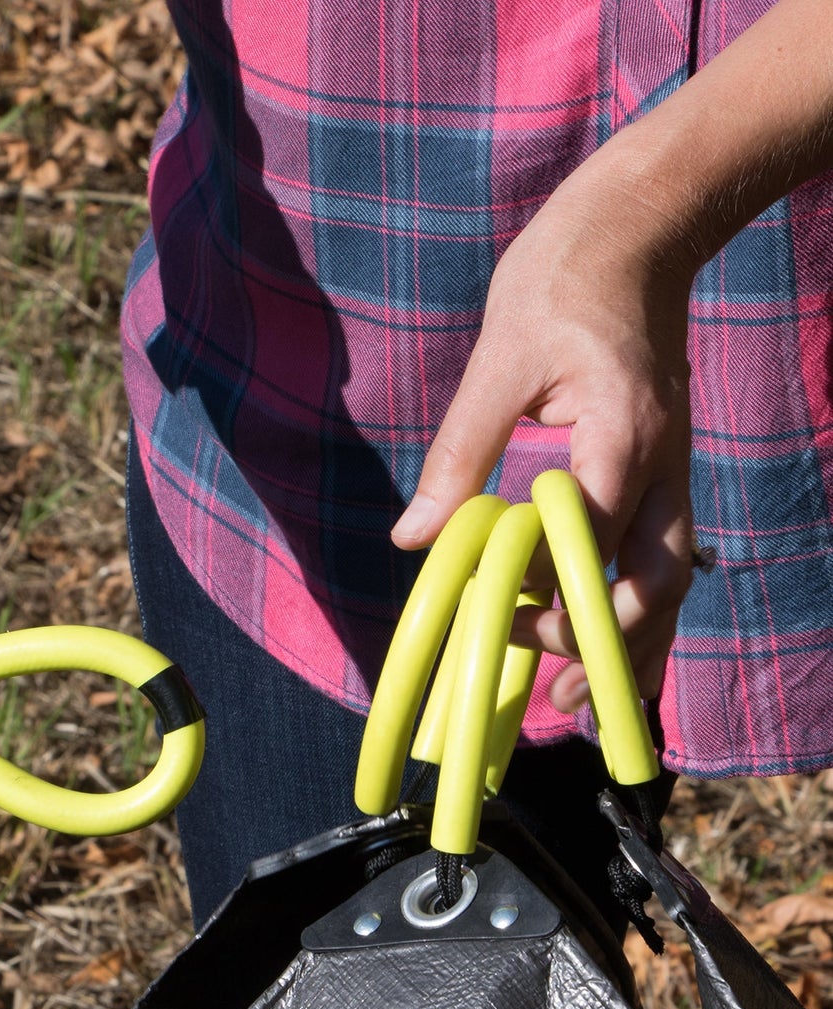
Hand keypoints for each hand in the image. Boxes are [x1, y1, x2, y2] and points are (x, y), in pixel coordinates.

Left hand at [392, 162, 696, 712]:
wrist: (637, 229)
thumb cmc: (560, 283)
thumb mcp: (495, 365)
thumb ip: (458, 457)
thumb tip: (413, 540)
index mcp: (619, 432)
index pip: (591, 538)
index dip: (550, 593)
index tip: (501, 622)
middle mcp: (662, 462)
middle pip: (655, 580)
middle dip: (608, 644)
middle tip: (557, 695)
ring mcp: (672, 469)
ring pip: (671, 578)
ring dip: (634, 644)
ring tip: (588, 702)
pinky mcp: (664, 471)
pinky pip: (663, 556)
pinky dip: (641, 611)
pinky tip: (615, 650)